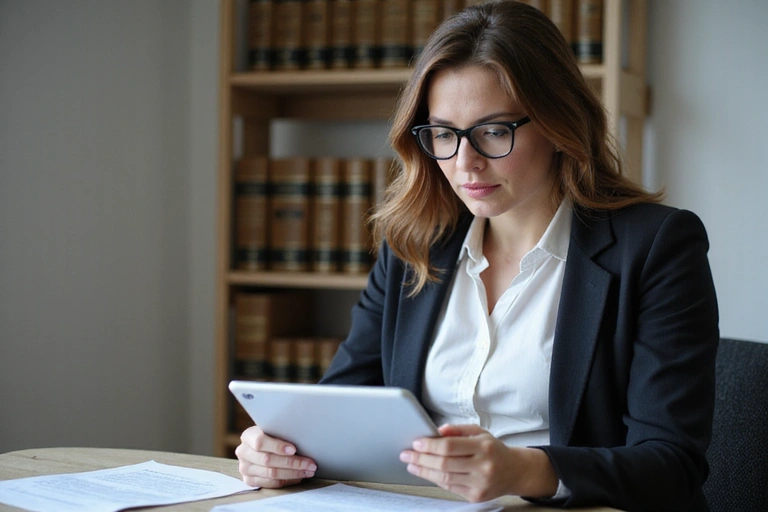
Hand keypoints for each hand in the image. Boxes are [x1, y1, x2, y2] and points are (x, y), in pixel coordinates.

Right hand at [235, 425, 317, 487]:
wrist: (261, 445)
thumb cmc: (272, 435)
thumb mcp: (274, 429)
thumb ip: (282, 432)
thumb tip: (304, 437)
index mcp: (248, 436)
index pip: (260, 442)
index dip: (277, 446)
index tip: (293, 449)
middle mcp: (243, 452)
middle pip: (268, 460)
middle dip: (292, 463)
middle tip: (310, 463)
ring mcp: (245, 468)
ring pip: (271, 473)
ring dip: (293, 473)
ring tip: (308, 470)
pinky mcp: (250, 480)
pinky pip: (271, 484)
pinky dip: (287, 480)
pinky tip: (298, 476)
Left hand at [399, 424, 557, 502]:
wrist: (514, 472)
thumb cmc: (493, 450)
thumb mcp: (479, 432)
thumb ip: (458, 430)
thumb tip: (437, 431)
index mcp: (484, 447)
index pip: (450, 446)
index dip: (430, 445)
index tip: (416, 442)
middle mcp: (483, 466)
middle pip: (444, 464)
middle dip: (421, 459)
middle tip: (406, 454)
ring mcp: (480, 484)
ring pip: (444, 478)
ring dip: (424, 471)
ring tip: (411, 464)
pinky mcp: (476, 496)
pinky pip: (450, 487)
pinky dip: (435, 479)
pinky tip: (426, 472)